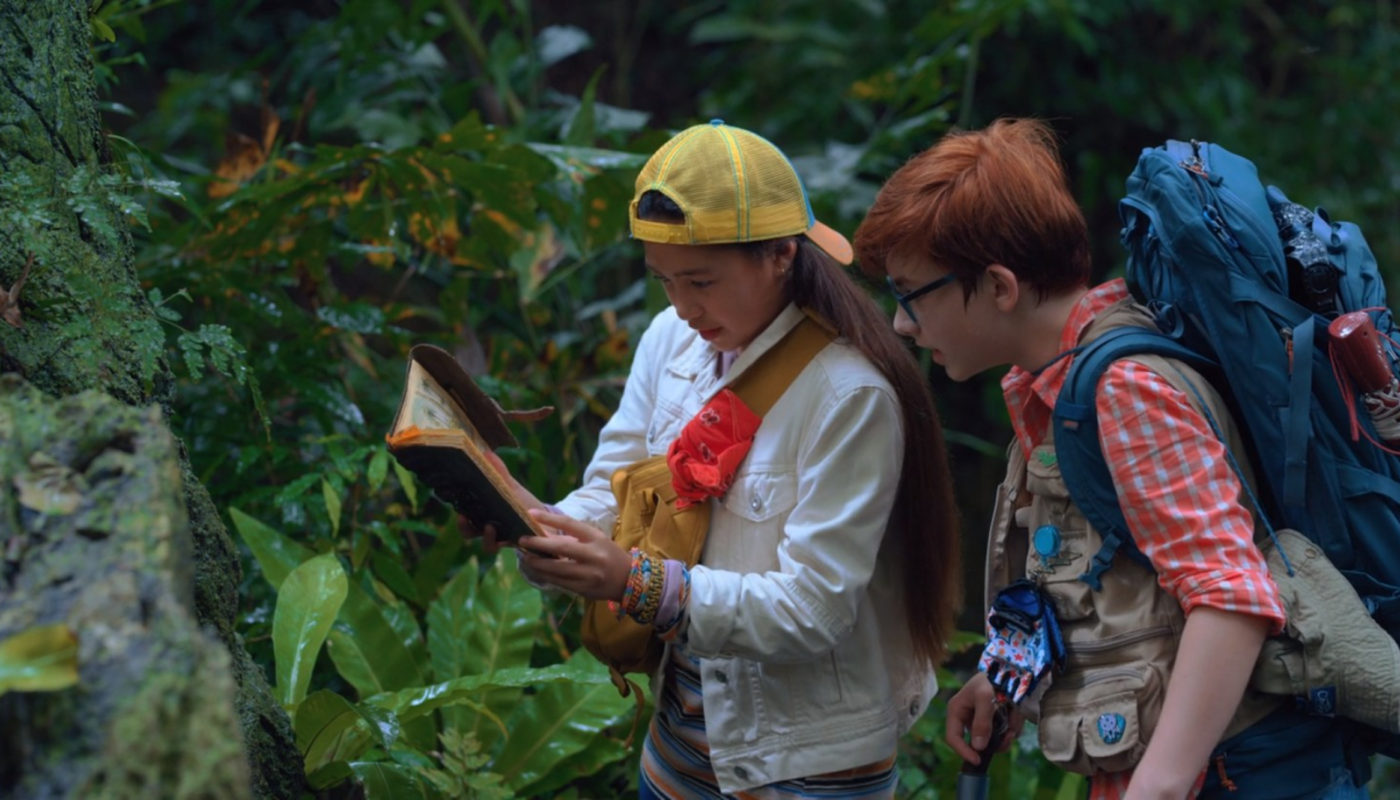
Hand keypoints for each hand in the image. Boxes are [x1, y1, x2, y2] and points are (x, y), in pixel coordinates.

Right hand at [457, 448, 544, 551]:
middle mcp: (490, 529)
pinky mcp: (519, 545)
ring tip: (490, 527)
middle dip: (464, 528)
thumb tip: (487, 452)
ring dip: (486, 538)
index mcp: (484, 515)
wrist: (547, 520)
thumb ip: (500, 473)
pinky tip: (514, 536)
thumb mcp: (512, 487)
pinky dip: (511, 544)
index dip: (459, 516)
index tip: (458, 509)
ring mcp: (504, 539)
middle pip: (468, 533)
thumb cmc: (524, 503)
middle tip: (463, 518)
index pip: (465, 517)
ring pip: (488, 545)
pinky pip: (512, 550)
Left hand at [516, 508, 630, 600]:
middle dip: (538, 544)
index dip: (549, 518)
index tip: (530, 513)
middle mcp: (593, 555)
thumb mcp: (595, 540)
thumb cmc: (608, 555)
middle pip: (561, 548)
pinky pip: (560, 582)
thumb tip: (543, 535)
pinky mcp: (584, 590)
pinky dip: (546, 575)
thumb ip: (572, 537)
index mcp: (596, 538)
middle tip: (522, 540)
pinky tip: (537, 570)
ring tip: (525, 557)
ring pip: (556, 569)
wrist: (628, 580)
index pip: (570, 524)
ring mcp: (589, 574)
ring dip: (537, 563)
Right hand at [945, 673, 1021, 765]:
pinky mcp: (996, 721)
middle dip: (992, 744)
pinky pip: (1004, 734)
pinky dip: (1012, 730)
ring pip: (992, 741)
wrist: (1011, 668)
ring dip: (1005, 737)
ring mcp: (983, 721)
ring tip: (1014, 727)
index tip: (978, 760)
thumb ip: (981, 721)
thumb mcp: (984, 697)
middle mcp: (968, 718)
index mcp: (957, 710)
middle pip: (976, 742)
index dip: (963, 751)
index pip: (953, 737)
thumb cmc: (991, 678)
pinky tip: (1016, 719)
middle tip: (1007, 738)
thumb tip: (978, 746)